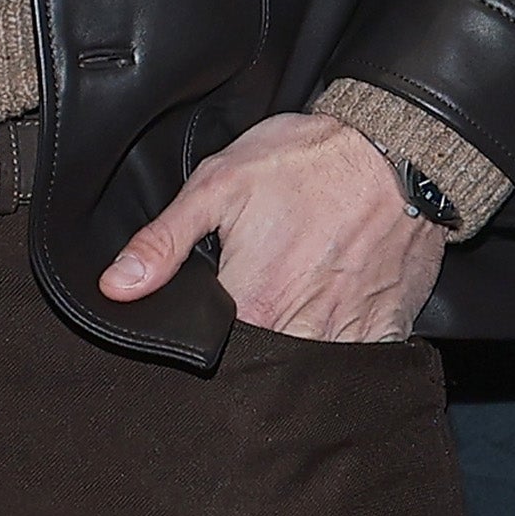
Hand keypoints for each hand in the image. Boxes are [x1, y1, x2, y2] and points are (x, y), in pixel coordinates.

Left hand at [100, 112, 443, 345]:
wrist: (397, 148)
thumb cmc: (308, 161)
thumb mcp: (219, 185)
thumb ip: (164, 241)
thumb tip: (117, 286)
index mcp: (253, 302)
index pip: (211, 348)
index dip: (204, 335)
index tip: (211, 312)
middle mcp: (302, 329)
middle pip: (262, 363)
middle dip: (251, 346)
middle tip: (262, 297)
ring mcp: (350, 333)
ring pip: (310, 368)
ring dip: (298, 348)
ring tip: (298, 301)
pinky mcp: (389, 327)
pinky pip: (361, 357)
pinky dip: (346, 345)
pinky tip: (337, 311)